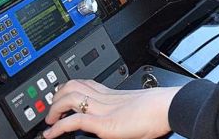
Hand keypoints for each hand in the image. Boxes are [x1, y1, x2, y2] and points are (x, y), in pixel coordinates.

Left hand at [41, 79, 179, 138]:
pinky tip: (51, 134)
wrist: (170, 107)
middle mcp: (106, 99)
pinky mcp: (105, 124)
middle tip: (51, 109)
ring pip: (69, 98)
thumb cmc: (162, 109)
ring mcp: (104, 109)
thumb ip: (127, 112)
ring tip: (49, 121)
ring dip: (54, 109)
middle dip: (57, 96)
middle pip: (73, 86)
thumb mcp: (140, 108)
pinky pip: (75, 121)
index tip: (61, 97)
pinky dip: (58, 127)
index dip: (69, 89)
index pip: (86, 85)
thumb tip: (127, 119)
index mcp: (114, 95)